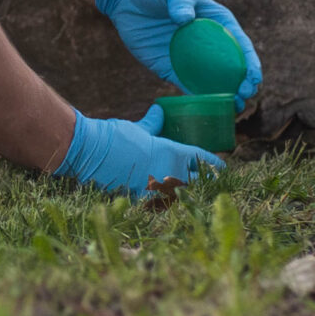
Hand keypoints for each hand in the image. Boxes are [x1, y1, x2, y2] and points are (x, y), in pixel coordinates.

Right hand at [54, 107, 226, 196]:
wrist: (90, 152)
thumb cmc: (115, 136)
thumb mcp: (138, 129)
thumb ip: (153, 124)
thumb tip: (160, 111)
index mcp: (172, 154)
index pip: (202, 160)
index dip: (215, 164)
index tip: (223, 166)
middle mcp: (168, 174)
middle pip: (196, 182)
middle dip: (202, 182)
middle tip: (208, 181)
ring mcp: (155, 191)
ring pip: (178, 196)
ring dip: (183, 193)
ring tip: (185, 191)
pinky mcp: (140, 202)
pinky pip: (158, 204)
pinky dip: (162, 201)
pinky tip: (160, 200)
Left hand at [93, 0, 263, 109]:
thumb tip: (185, 19)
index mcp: (217, 21)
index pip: (240, 44)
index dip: (250, 61)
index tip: (255, 77)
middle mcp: (208, 42)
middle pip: (232, 67)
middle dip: (242, 83)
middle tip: (245, 96)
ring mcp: (191, 58)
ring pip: (213, 81)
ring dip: (224, 96)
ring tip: (233, 110)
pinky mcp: (171, 68)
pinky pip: (187, 86)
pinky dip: (198, 99)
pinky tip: (207, 111)